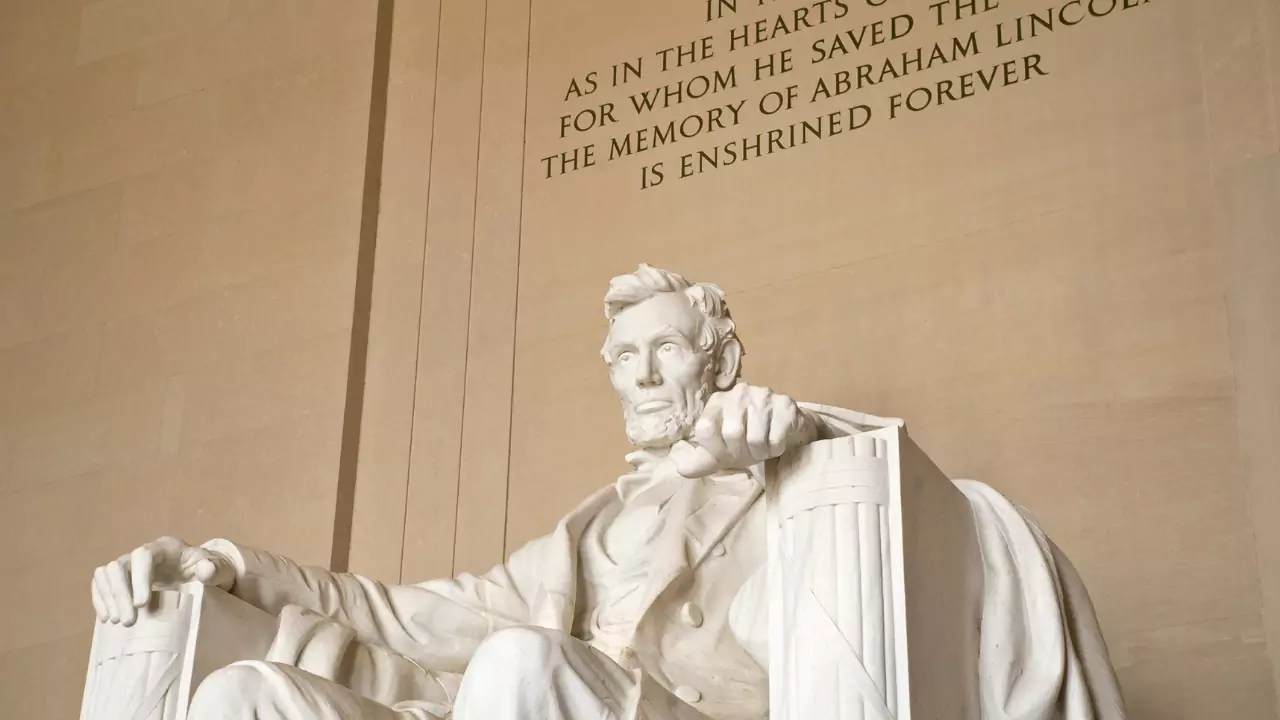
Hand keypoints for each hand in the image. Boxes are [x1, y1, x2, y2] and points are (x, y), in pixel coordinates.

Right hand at [91, 536, 234, 626]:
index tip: (142, 604)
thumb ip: (214, 569)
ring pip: (106, 574)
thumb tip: (205, 571)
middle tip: (129, 622)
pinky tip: (107, 619)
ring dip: (108, 598)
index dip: (139, 578)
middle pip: (119, 566)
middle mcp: (142, 554)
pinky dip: (101, 600)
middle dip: (120, 594)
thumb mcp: (219, 568)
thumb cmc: (210, 570)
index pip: (143, 555)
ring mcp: (129, 566)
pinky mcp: (122, 580)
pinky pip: (101, 585)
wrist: (204, 574)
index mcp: (165, 548)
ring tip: (117, 622)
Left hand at [671, 384, 814, 477]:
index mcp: (717, 401)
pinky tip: (777, 442)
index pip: (705, 430)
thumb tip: (680, 468)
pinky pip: (775, 438)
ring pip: (755, 438)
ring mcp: (763, 395)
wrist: (786, 431)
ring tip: (763, 447)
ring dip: (761, 452)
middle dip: (742, 452)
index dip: (717, 449)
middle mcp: (738, 392)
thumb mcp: (722, 452)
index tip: (728, 452)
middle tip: (750, 451)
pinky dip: (776, 449)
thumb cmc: (748, 441)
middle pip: (732, 434)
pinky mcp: (785, 405)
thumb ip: (700, 461)